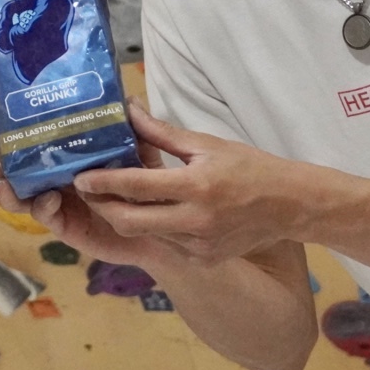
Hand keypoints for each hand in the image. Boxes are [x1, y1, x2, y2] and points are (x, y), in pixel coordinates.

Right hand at [0, 124, 183, 271]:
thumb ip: (136, 133)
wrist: (157, 230)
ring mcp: (56, 200)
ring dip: (8, 189)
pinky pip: (43, 214)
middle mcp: (55, 175)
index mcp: (67, 153)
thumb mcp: (143, 157)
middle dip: (0, 162)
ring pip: (20, 194)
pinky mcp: (62, 224)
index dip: (13, 133)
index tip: (0, 121)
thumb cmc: (146, 188)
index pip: (33, 140)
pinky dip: (41, 206)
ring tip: (6, 183)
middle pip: (15, 167)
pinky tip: (48, 198)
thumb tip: (129, 99)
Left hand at [69, 101, 314, 262]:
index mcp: (195, 186)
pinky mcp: (204, 259)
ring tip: (116, 197)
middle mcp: (195, 220)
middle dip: (104, 208)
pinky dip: (154, 228)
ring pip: (146, 234)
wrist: (289, 205)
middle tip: (91, 192)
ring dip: (127, 217)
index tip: (80, 178)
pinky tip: (154, 212)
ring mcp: (199, 245)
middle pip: (130, 222)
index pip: (137, 186)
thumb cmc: (249, 167)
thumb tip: (129, 110)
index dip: (104, 183)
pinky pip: (166, 244)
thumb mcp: (206, 144)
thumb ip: (163, 133)